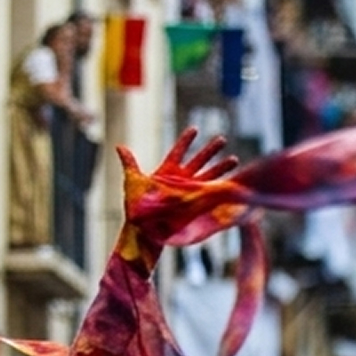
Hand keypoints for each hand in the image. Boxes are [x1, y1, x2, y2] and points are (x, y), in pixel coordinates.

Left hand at [120, 127, 237, 224]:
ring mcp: (188, 191)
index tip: (195, 129)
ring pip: (208, 176)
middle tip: (223, 138)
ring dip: (221, 168)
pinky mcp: (193, 203)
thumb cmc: (136, 205)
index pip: (178, 152)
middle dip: (210, 150)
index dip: (185, 141)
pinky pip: (208, 194)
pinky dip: (220, 189)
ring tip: (235, 158)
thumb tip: (119, 146)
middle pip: (198, 161)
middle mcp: (180, 180)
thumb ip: (129, 163)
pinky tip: (233, 183)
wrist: (143, 227)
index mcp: (167, 171)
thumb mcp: (133, 180)